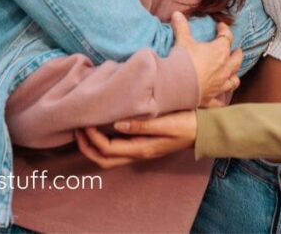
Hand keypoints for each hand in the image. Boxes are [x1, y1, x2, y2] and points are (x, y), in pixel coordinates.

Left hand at [74, 112, 197, 166]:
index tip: (86, 121)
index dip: (93, 137)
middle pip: (103, 160)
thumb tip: (117, 124)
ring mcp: (139, 151)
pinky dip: (103, 141)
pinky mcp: (141, 145)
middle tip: (77, 127)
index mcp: (141, 148)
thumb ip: (142, 125)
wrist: (202, 130)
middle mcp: (138, 153)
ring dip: (93, 146)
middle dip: (86, 146)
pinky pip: (116, 149)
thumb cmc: (186, 124)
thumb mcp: (166, 122)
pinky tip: (101, 127)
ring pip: (108, 157)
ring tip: (84, 128)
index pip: (108, 148)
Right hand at [171, 12, 241, 105]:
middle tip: (236, 50)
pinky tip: (221, 98)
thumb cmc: (182, 61)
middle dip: (237, 53)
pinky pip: (221, 100)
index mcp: (219, 51)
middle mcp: (224, 68)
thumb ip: (181, 27)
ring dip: (234, 75)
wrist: (175, 85)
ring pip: (234, 80)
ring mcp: (220, 84)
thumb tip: (177, 13)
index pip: (227, 37)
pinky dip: (222, 98)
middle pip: (237, 59)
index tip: (221, 26)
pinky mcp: (212, 97)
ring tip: (233, 72)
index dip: (224, 30)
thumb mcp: (182, 41)